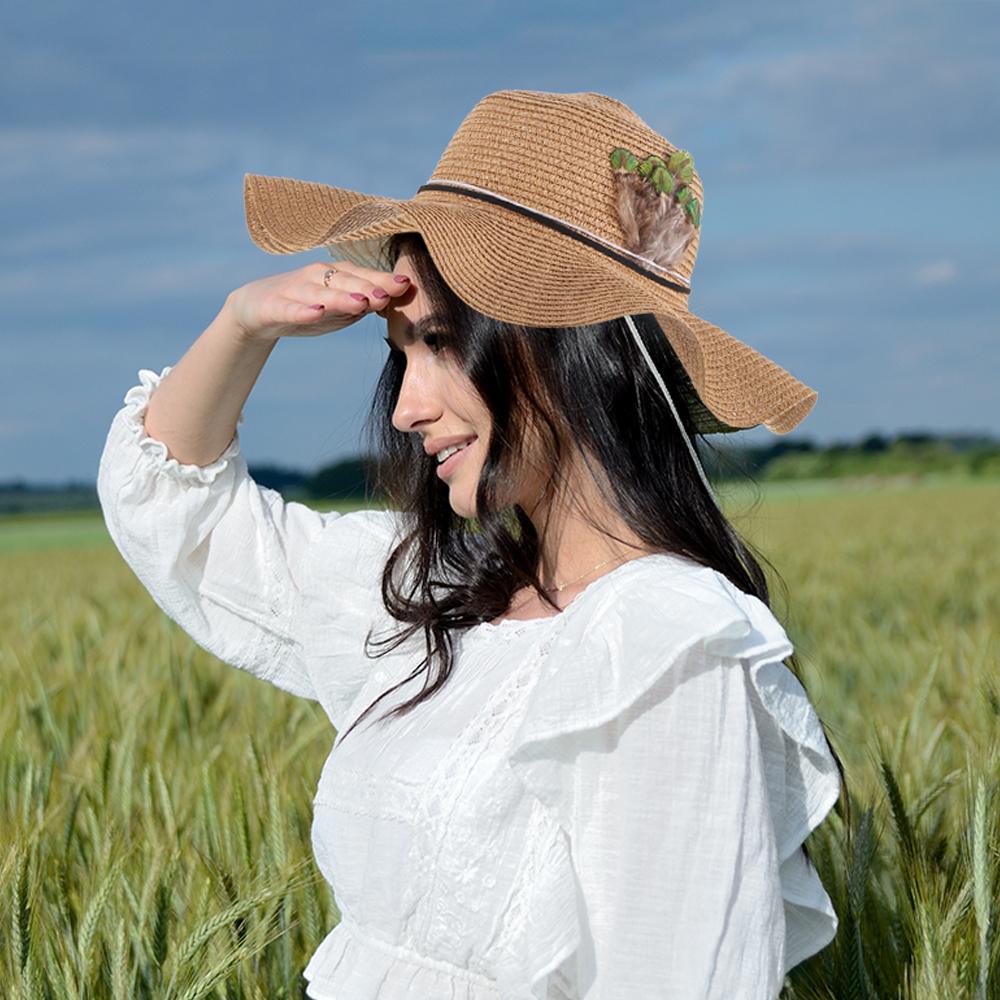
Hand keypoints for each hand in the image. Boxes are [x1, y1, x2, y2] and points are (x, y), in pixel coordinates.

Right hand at [224, 260, 411, 342]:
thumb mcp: (340, 309)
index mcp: (335, 276)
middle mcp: (316, 277)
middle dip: (368, 286)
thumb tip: (399, 301)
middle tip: (389, 293)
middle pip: (345, 281)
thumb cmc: (308, 307)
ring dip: (340, 297)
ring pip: (320, 293)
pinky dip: (303, 310)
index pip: (362, 276)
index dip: (383, 281)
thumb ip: (366, 305)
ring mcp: (294, 290)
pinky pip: (289, 309)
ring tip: (361, 302)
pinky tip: (316, 312)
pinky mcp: (273, 306)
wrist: (256, 310)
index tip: (407, 285)